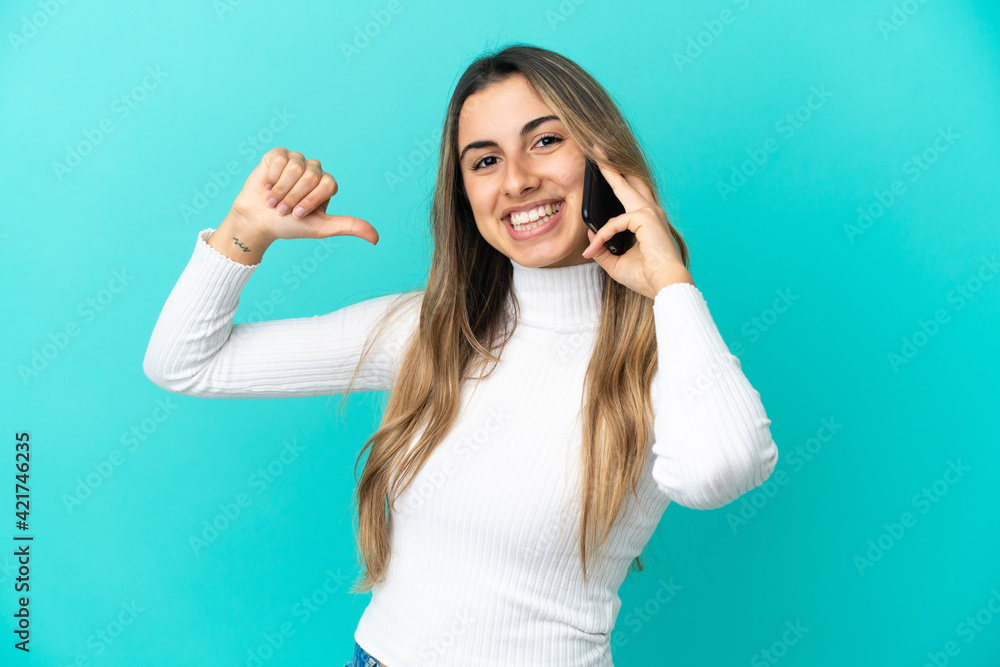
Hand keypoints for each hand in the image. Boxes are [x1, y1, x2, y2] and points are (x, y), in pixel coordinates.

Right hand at [228, 147, 378, 245]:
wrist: (258, 222)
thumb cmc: (290, 225)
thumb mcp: (322, 228)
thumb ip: (349, 227)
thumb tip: (376, 238)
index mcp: (327, 184)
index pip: (327, 185)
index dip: (310, 201)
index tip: (299, 215)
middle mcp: (314, 170)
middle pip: (311, 176)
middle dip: (294, 198)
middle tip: (283, 209)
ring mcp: (296, 160)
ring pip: (295, 168)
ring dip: (281, 190)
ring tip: (273, 201)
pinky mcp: (278, 155)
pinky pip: (279, 160)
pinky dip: (271, 178)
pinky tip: (267, 186)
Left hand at [580, 146, 692, 298]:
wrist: (664, 285)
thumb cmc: (646, 277)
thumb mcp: (616, 263)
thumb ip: (602, 248)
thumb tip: (589, 235)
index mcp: (647, 221)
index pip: (630, 197)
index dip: (616, 186)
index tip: (604, 173)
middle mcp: (651, 212)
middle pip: (630, 181)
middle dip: (613, 165)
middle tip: (599, 149)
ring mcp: (650, 212)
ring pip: (624, 186)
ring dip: (610, 171)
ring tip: (596, 156)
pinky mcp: (646, 217)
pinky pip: (614, 223)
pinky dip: (602, 235)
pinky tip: (594, 247)